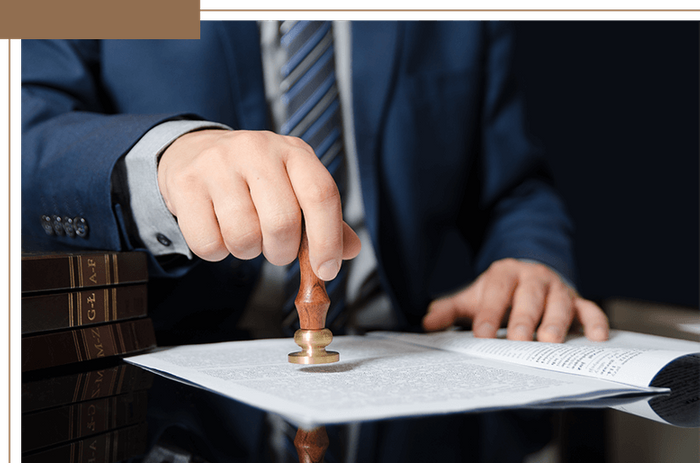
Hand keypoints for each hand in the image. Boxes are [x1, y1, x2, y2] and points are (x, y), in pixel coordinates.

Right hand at [157, 129, 360, 279]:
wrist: (195, 152)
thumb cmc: (254, 177)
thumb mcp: (294, 185)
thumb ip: (323, 217)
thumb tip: (350, 249)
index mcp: (293, 152)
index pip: (321, 195)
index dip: (328, 239)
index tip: (327, 269)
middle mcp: (257, 149)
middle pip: (282, 223)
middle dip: (282, 252)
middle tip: (275, 248)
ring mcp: (218, 164)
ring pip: (244, 237)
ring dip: (248, 251)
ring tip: (244, 232)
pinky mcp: (185, 184)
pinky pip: (208, 243)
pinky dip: (216, 251)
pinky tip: (218, 229)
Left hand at [422, 258, 608, 341]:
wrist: (528, 275)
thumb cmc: (499, 293)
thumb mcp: (473, 297)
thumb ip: (450, 310)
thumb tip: (426, 324)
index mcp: (505, 274)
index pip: (497, 291)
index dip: (489, 312)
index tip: (482, 334)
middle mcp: (534, 278)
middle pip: (530, 297)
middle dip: (524, 319)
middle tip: (519, 340)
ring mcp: (557, 288)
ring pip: (560, 303)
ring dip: (556, 322)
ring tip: (550, 342)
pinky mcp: (578, 300)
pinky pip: (590, 309)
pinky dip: (596, 322)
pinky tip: (596, 338)